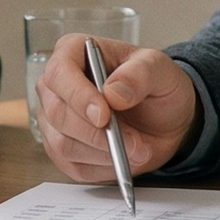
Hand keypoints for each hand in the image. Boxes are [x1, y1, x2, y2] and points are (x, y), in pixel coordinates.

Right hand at [34, 35, 200, 181]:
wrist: (164, 118)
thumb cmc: (156, 85)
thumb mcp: (159, 69)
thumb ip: (140, 74)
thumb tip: (113, 92)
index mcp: (73, 52)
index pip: (60, 74)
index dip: (78, 97)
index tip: (103, 115)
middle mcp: (57, 85)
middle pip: (58, 114)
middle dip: (97, 133)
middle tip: (134, 141)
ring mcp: (55, 119)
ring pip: (63, 144)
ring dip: (104, 153)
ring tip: (137, 149)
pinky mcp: (62, 149)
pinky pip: (72, 166)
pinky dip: (102, 167)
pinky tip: (123, 157)